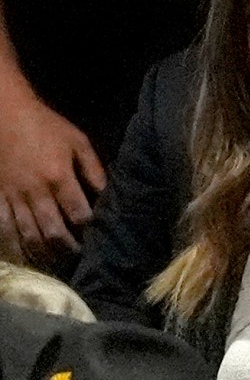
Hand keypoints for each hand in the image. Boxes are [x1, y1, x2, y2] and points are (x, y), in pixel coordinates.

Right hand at [0, 89, 101, 260]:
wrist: (4, 113)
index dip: (89, 231)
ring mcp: (12, 196)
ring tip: (55, 265)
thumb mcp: (77, 142)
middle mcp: (34, 191)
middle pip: (51, 231)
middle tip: (78, 260)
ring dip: (41, 253)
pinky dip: (11, 245)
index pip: (78, 214)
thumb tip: (108, 194)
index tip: (98, 240)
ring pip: (26, 234)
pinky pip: (2, 226)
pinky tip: (21, 258)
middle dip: (66, 249)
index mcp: (58, 176)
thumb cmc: (46, 126)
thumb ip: (93, 169)